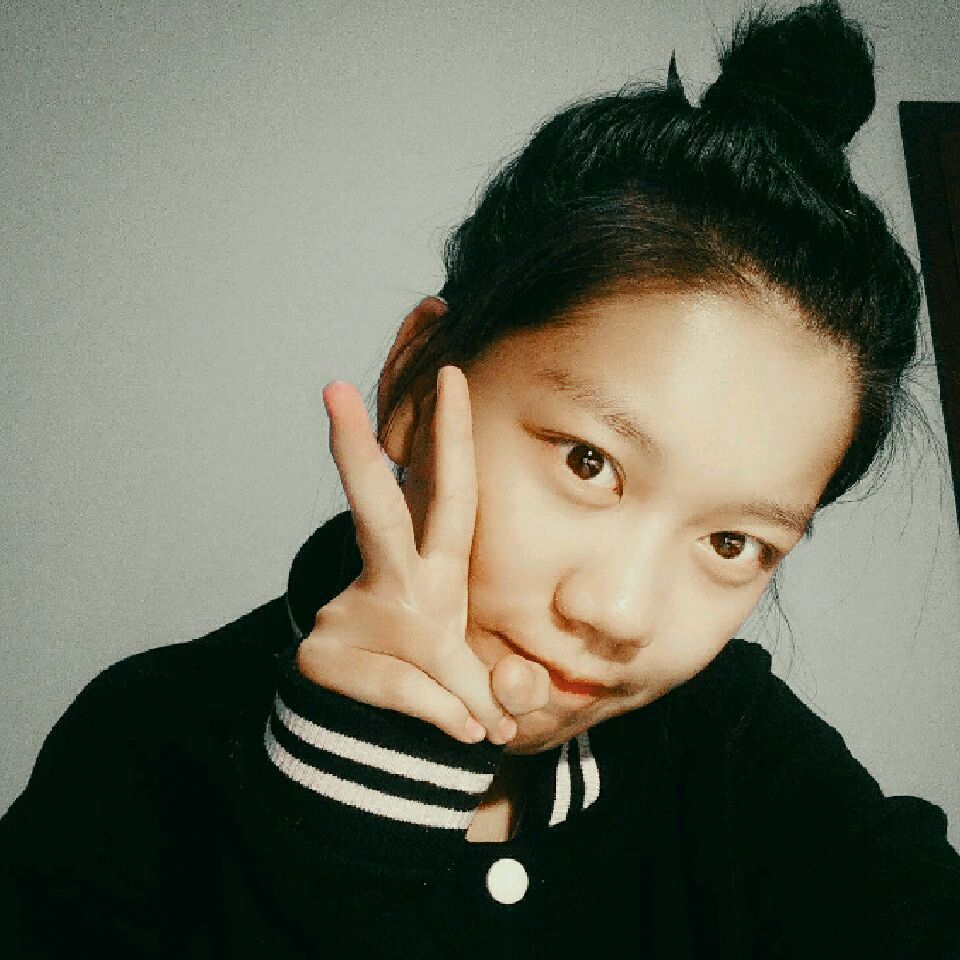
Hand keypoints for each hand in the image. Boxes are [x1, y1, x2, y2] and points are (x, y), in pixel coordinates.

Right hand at [296, 365, 546, 744]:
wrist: (370, 741)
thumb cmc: (433, 686)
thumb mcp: (478, 677)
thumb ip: (495, 685)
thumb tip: (499, 719)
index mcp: (434, 568)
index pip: (450, 495)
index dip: (452, 439)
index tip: (451, 376)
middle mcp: (392, 580)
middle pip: (375, 511)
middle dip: (359, 455)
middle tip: (332, 390)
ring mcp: (351, 614)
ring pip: (416, 638)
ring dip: (457, 687)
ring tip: (489, 731)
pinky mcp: (323, 656)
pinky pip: (408, 693)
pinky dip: (444, 720)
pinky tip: (465, 737)